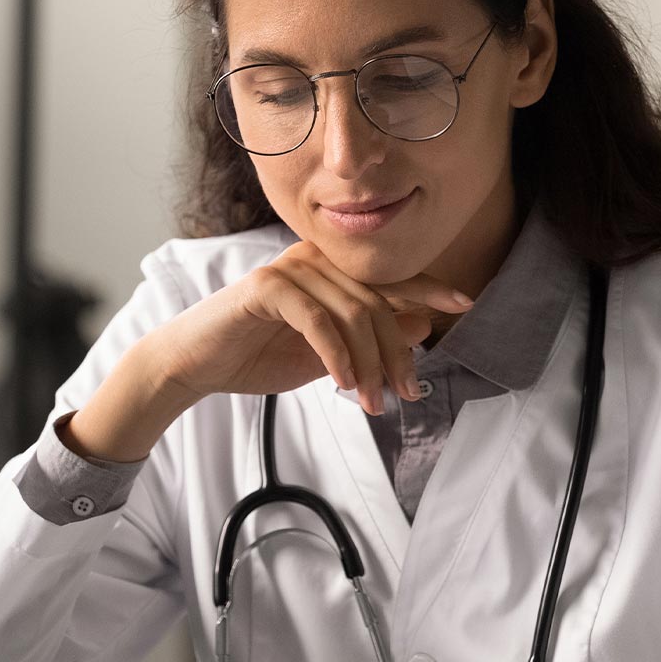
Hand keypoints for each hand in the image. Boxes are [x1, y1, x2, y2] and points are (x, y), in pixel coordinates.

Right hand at [142, 240, 474, 416]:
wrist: (196, 364)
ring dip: (369, 365)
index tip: (464, 303)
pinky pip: (318, 322)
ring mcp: (289, 269)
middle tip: (408, 392)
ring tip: (373, 402)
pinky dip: (337, 355)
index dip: (429, 287)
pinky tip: (345, 384)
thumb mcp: (328, 354)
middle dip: (397, 352)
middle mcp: (313, 259)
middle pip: (377, 302)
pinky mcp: (266, 288)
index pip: (388, 277)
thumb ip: (369, 339)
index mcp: (330, 269)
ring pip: (352, 314)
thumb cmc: (259, 355)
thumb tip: (423, 327)